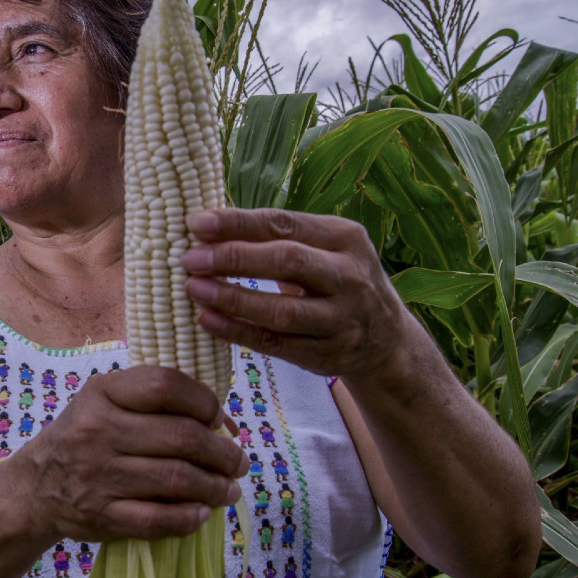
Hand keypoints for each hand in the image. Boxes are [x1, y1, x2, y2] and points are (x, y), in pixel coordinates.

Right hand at [10, 366, 247, 542]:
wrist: (35, 486)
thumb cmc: (84, 436)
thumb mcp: (106, 402)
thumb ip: (156, 402)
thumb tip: (225, 422)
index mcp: (103, 393)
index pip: (165, 386)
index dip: (205, 402)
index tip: (220, 419)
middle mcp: (99, 430)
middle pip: (181, 437)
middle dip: (223, 453)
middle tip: (238, 462)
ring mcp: (99, 475)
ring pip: (176, 480)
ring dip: (215, 487)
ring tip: (229, 489)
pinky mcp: (101, 515)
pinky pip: (157, 520)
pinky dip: (188, 518)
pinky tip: (202, 513)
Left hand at [180, 207, 409, 380]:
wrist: (387, 339)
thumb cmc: (336, 280)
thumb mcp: (324, 249)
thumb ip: (276, 236)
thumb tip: (207, 226)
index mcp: (345, 237)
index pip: (284, 223)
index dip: (237, 223)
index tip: (196, 223)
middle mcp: (349, 277)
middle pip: (287, 261)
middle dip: (234, 258)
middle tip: (191, 259)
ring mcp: (342, 319)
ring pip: (281, 310)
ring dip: (232, 299)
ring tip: (193, 289)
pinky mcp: (327, 354)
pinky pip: (275, 344)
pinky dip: (238, 332)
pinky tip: (208, 320)